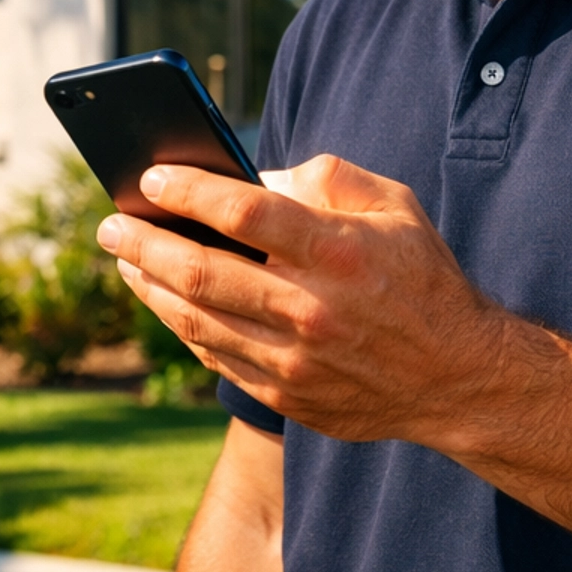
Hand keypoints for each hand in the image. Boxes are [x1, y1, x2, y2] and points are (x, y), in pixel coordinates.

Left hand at [98, 155, 508, 444]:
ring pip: (198, 321)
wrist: (459, 378)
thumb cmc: (422, 278)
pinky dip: (184, 328)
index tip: (151, 177)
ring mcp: (296, 361)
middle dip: (144, 244)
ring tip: (125, 261)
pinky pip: (218, 358)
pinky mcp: (290, 397)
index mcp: (337, 251)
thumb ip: (326, 178)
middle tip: (111, 225)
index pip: (244, 211)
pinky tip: (167, 303)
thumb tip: (253, 175)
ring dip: (151, 287)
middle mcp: (311, 308)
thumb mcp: (394, 206)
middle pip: (202, 272)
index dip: (189, 191)